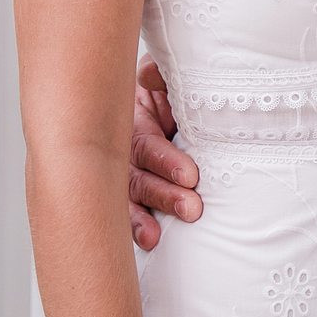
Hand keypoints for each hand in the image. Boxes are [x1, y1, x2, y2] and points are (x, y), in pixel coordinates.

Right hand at [129, 54, 201, 248]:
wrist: (167, 92)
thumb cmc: (169, 85)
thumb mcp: (163, 75)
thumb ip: (158, 74)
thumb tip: (151, 76)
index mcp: (134, 118)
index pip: (146, 144)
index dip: (165, 161)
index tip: (190, 176)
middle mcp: (125, 146)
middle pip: (137, 175)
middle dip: (163, 195)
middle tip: (191, 208)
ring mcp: (126, 169)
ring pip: (132, 196)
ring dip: (145, 216)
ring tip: (156, 236)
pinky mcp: (133, 189)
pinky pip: (130, 211)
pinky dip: (135, 226)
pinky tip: (146, 241)